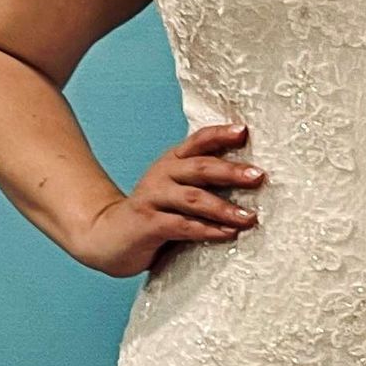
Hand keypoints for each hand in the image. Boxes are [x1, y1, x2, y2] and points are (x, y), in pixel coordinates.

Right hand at [67, 122, 263, 276]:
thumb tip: (250, 179)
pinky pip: (182, 225)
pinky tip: (228, 234)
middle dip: (231, 171)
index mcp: (172, 162)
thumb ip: (203, 183)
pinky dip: (207, 230)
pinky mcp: (148, 223)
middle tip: (259, 176)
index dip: (220, 134)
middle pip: (201, 167)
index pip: (198, 141)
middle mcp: (162, 174)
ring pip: (193, 198)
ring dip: (224, 207)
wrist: (106, 235)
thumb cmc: (153, 214)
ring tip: (249, 217)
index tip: (244, 130)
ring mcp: (153, 198)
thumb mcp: (176, 191)